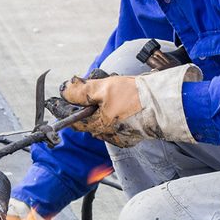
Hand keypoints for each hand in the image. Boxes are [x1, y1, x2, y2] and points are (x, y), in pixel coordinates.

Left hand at [59, 64, 203, 147]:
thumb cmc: (136, 96)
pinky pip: (119, 119)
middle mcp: (110, 134)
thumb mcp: (104, 88)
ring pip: (105, 117)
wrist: (165, 102)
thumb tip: (65, 90)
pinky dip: (117, 107)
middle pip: (91, 118)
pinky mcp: (135, 131)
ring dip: (105, 102)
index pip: (74, 122)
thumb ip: (82, 90)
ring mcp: (123, 134)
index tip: (54, 102)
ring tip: (115, 86)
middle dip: (89, 102)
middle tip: (93, 84)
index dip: (63, 109)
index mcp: (100, 127)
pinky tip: (126, 96)